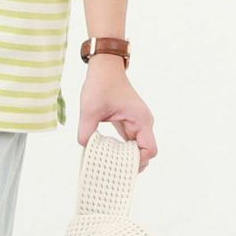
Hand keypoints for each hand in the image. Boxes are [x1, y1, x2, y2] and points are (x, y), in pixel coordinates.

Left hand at [78, 54, 156, 170]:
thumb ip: (87, 131)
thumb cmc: (101, 83)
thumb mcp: (90, 108)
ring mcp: (136, 122)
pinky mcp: (128, 120)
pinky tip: (106, 153)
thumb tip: (85, 148)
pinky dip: (119, 148)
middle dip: (129, 163)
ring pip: (135, 147)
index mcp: (140, 119)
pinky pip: (127, 139)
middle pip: (143, 152)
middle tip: (112, 170)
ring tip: (109, 165)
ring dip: (124, 156)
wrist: (104, 65)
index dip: (137, 162)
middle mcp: (142, 122)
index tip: (120, 166)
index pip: (149, 150)